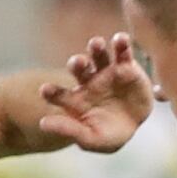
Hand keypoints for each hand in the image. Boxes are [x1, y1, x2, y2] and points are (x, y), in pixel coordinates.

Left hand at [37, 33, 154, 152]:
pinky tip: (121, 39)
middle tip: (77, 63)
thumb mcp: (90, 138)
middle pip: (78, 68)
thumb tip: (42, 123)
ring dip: (96, 48)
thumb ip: (69, 130)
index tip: (44, 90)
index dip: (51, 92)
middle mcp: (87, 82)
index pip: (59, 94)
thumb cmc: (108, 135)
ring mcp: (106, 72)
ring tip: (96, 44)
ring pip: (98, 56)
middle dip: (76, 63)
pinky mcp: (126, 66)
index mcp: (75, 99)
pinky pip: (122, 52)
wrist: (134, 126)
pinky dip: (121, 44)